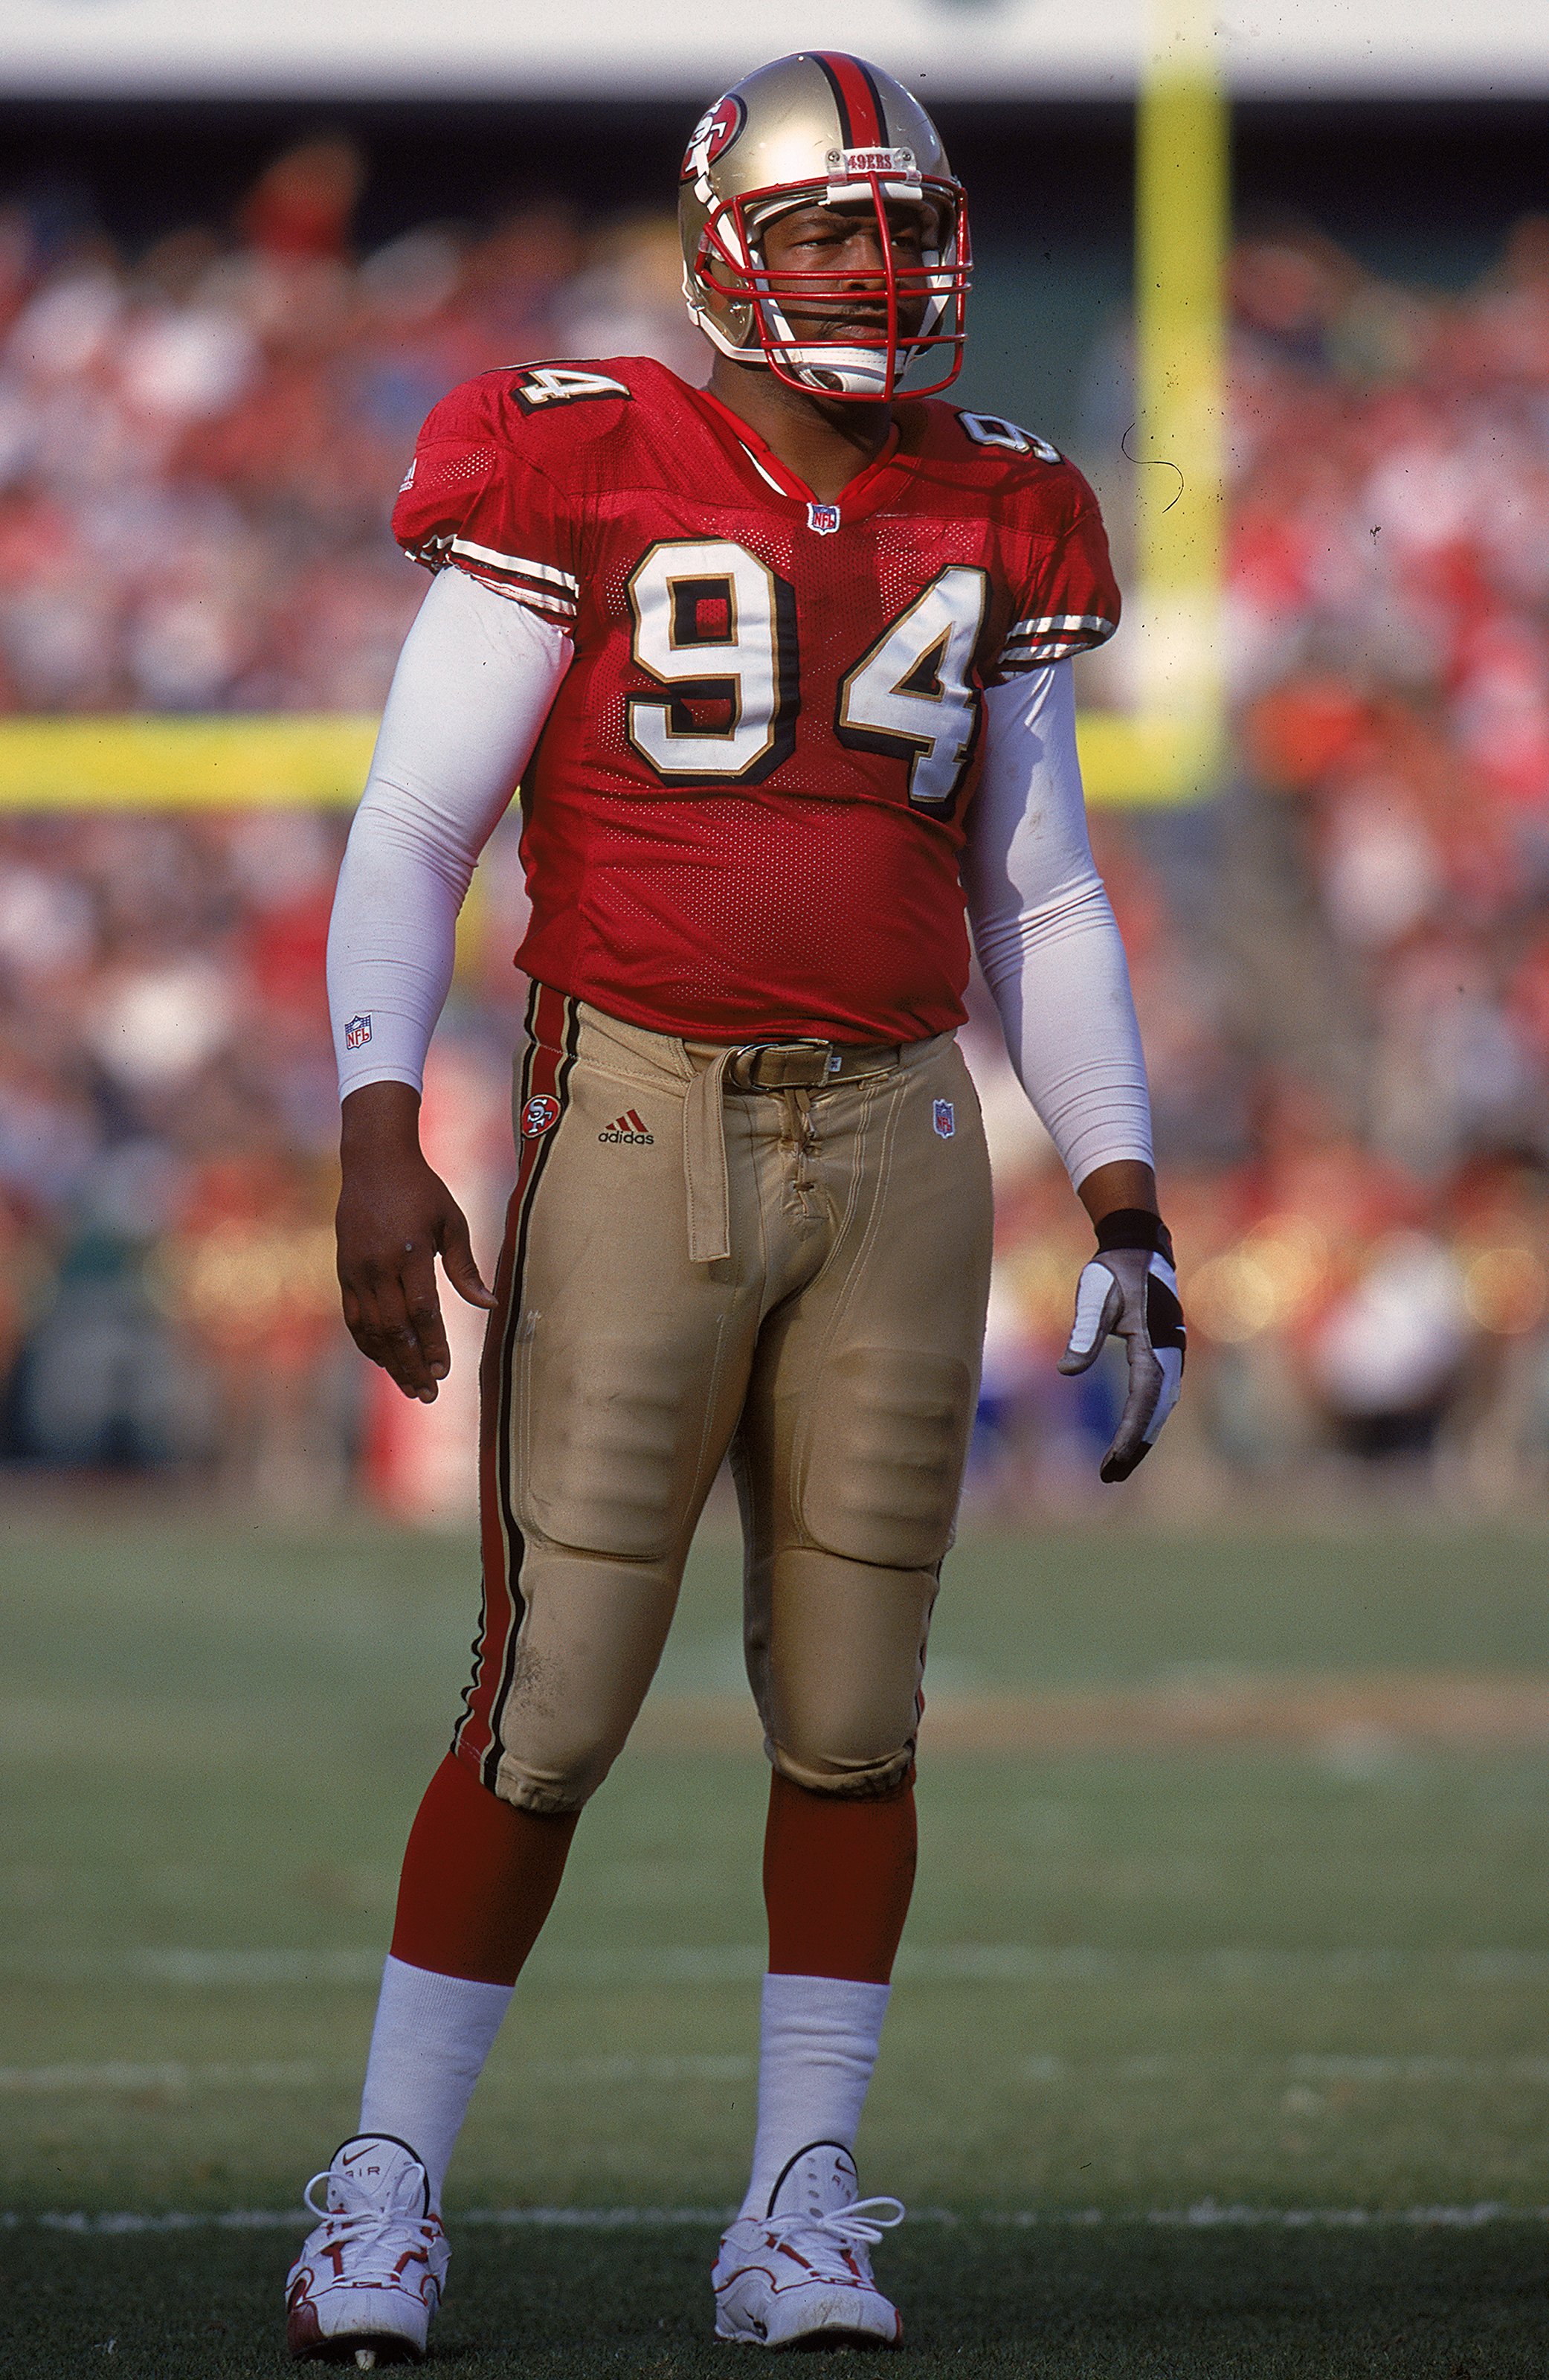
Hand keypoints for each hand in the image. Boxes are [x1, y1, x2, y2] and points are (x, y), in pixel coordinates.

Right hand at [336, 1082, 495, 1401]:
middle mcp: (377, 1265)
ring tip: (410, 1387)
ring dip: (390, 1362)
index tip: (445, 1371)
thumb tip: (490, 1306)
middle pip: (394, 1329)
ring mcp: (356, 1270)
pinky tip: (385, 1361)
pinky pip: (354, 1317)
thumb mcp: (452, 1221)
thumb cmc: (422, 1190)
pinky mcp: (344, 1272)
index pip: (422, 1311)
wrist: (373, 1161)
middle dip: (412, 1365)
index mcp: (408, 1252)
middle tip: (429, 1394)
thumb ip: (466, 1267)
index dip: (434, 1345)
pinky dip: (368, 1343)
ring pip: (371, 1329)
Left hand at [1058, 1218, 1185, 1483]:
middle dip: (1136, 1446)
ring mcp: (1171, 1355)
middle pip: (1156, 1412)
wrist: (1139, 1248)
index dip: (1131, 1433)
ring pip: (1160, 1407)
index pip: (1144, 1400)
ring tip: (1117, 1468)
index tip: (1115, 1460)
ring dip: (1142, 1437)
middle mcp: (1170, 1354)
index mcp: (1154, 1343)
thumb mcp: (1092, 1297)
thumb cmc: (1113, 1271)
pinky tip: (1132, 1438)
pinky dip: (1146, 1420)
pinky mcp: (1164, 1354)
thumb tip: (1067, 1372)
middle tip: (1111, 1477)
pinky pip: (1158, 1396)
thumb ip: (1083, 1333)